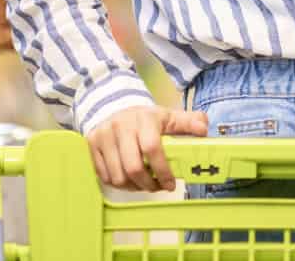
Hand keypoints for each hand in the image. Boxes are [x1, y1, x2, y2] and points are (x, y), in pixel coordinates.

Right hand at [87, 105, 208, 190]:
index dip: (163, 170)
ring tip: (145, 184)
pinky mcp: (91, 146)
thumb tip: (203, 129)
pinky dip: (120, 184)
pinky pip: (105, 176)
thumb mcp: (168, 116)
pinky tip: (130, 180)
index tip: (171, 184)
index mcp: (144, 118)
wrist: (113, 107)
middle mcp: (121, 126)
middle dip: (148, 184)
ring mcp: (103, 136)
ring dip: (134, 187)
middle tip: (158, 188)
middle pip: (133, 167)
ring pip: (118, 176)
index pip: (152, 148)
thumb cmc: (145, 118)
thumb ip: (188, 122)